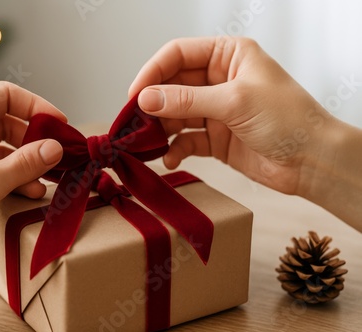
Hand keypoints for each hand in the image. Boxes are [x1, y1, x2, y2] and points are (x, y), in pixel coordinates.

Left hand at [0, 82, 65, 331]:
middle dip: (36, 139)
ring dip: (29, 162)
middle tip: (59, 155)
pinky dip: (18, 178)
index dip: (35, 106)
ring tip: (51, 178)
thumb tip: (57, 147)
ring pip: (6, 150)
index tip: (59, 124)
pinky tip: (33, 193)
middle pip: (9, 123)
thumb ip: (26, 163)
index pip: (4, 96)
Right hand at [129, 37, 335, 195]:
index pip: (179, 55)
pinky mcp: (214, 138)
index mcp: (228, 56)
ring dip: (160, 129)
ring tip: (146, 142)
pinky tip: (170, 158)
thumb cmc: (289, 120)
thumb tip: (146, 98)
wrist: (312, 162)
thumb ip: (187, 100)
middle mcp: (219, 80)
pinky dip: (175, 149)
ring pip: (175, 114)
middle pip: (172, 86)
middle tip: (133, 122)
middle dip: (153, 104)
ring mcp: (215, 110)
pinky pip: (185, 140)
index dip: (153, 72)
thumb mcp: (235, 102)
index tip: (135, 93)